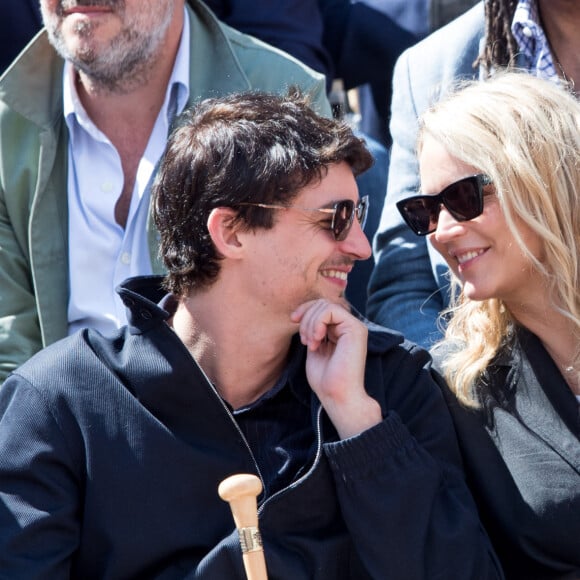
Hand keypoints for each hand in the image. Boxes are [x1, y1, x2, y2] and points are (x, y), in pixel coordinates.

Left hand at [291, 300, 381, 438]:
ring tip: (310, 343)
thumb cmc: (326, 380)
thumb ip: (312, 330)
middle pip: (322, 303)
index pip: (321, 306)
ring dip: (310, 323)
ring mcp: (354, 326)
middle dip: (306, 317)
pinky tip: (317, 340)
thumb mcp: (314, 348)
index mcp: (340, 330)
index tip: (292, 321)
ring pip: (325, 305)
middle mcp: (349, 326)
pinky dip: (318, 322)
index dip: (304, 310)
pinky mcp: (355, 329)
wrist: (337, 396)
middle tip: (304, 340)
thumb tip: (302, 314)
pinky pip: (331, 310)